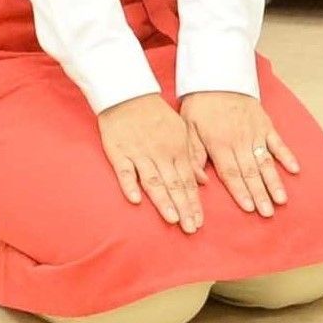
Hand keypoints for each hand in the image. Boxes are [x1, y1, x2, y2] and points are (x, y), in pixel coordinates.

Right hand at [97, 92, 207, 233]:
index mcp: (177, 149)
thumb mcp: (181, 130)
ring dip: (163, 200)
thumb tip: (203, 182)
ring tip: (172, 219)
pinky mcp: (118, 152)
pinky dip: (129, 184)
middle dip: (184, 208)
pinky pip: (124, 170)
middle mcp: (160, 153)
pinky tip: (136, 199)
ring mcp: (138, 153)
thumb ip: (192, 156)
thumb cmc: (156, 114)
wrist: (128, 94)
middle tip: (190, 228)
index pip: (188, 181)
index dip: (193, 202)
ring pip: (153, 180)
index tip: (199, 221)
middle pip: (174, 184)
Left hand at [178, 87, 300, 220]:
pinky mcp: (265, 124)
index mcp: (219, 144)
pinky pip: (278, 142)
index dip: (240, 192)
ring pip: (266, 162)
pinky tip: (295, 170)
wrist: (217, 75)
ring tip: (281, 200)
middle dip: (260, 194)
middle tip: (267, 213)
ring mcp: (255, 133)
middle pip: (250, 172)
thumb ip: (194, 155)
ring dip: (274, 182)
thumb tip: (201, 181)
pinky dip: (287, 156)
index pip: (231, 173)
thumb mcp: (187, 128)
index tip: (249, 208)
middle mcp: (239, 141)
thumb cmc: (200, 104)